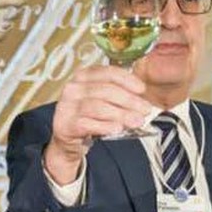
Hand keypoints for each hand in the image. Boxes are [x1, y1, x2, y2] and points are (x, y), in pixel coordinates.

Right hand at [45, 65, 150, 183]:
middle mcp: (73, 88)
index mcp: (84, 76)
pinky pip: (88, 124)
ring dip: (121, 114)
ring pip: (98, 107)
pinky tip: (117, 129)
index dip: (127, 80)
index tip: (142, 89)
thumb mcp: (102, 102)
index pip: (108, 72)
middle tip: (145, 110)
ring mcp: (67, 106)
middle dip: (129, 100)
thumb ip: (119, 97)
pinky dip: (105, 126)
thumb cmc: (88, 118)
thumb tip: (142, 101)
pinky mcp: (65, 124)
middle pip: (106, 90)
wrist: (67, 139)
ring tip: (136, 121)